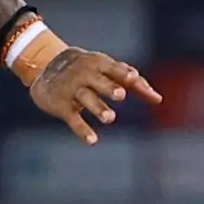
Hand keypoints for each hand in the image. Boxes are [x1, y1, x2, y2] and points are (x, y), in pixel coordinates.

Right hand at [29, 47, 162, 145]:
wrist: (45, 66)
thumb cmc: (88, 69)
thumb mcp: (107, 69)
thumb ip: (133, 83)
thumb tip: (158, 99)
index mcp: (99, 63)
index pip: (114, 69)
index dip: (124, 74)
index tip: (133, 79)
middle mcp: (85, 74)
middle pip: (99, 81)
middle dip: (109, 87)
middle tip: (121, 95)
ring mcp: (73, 89)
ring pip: (86, 98)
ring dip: (98, 108)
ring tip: (110, 118)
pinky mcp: (62, 105)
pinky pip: (72, 118)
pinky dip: (82, 130)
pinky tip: (92, 140)